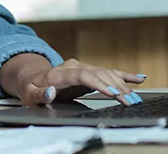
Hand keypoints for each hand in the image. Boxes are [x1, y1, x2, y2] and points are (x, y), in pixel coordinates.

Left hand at [2, 56, 146, 106]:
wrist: (32, 77)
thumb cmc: (31, 88)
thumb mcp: (28, 94)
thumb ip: (39, 95)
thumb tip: (51, 92)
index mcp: (60, 73)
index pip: (83, 75)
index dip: (99, 83)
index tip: (112, 92)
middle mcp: (74, 67)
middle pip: (99, 75)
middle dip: (116, 88)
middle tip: (129, 101)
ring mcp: (83, 68)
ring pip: (107, 74)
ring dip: (122, 86)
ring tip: (135, 97)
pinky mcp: (90, 72)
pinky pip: (109, 72)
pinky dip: (124, 75)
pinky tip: (139, 78)